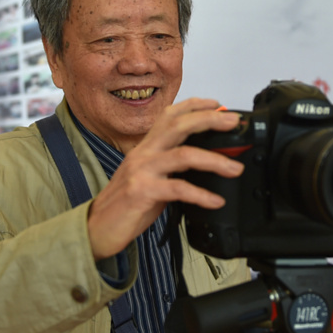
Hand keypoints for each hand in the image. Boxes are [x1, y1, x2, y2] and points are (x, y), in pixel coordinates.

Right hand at [87, 98, 243, 259]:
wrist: (97, 228)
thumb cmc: (126, 206)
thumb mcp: (150, 178)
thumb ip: (171, 168)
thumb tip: (205, 162)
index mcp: (146, 147)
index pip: (169, 115)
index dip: (195, 105)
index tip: (219, 104)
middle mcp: (143, 154)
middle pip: (178, 125)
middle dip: (209, 120)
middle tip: (233, 121)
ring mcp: (141, 171)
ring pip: (183, 155)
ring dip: (214, 160)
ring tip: (235, 168)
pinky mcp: (141, 192)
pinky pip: (178, 188)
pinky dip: (201, 194)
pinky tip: (215, 201)